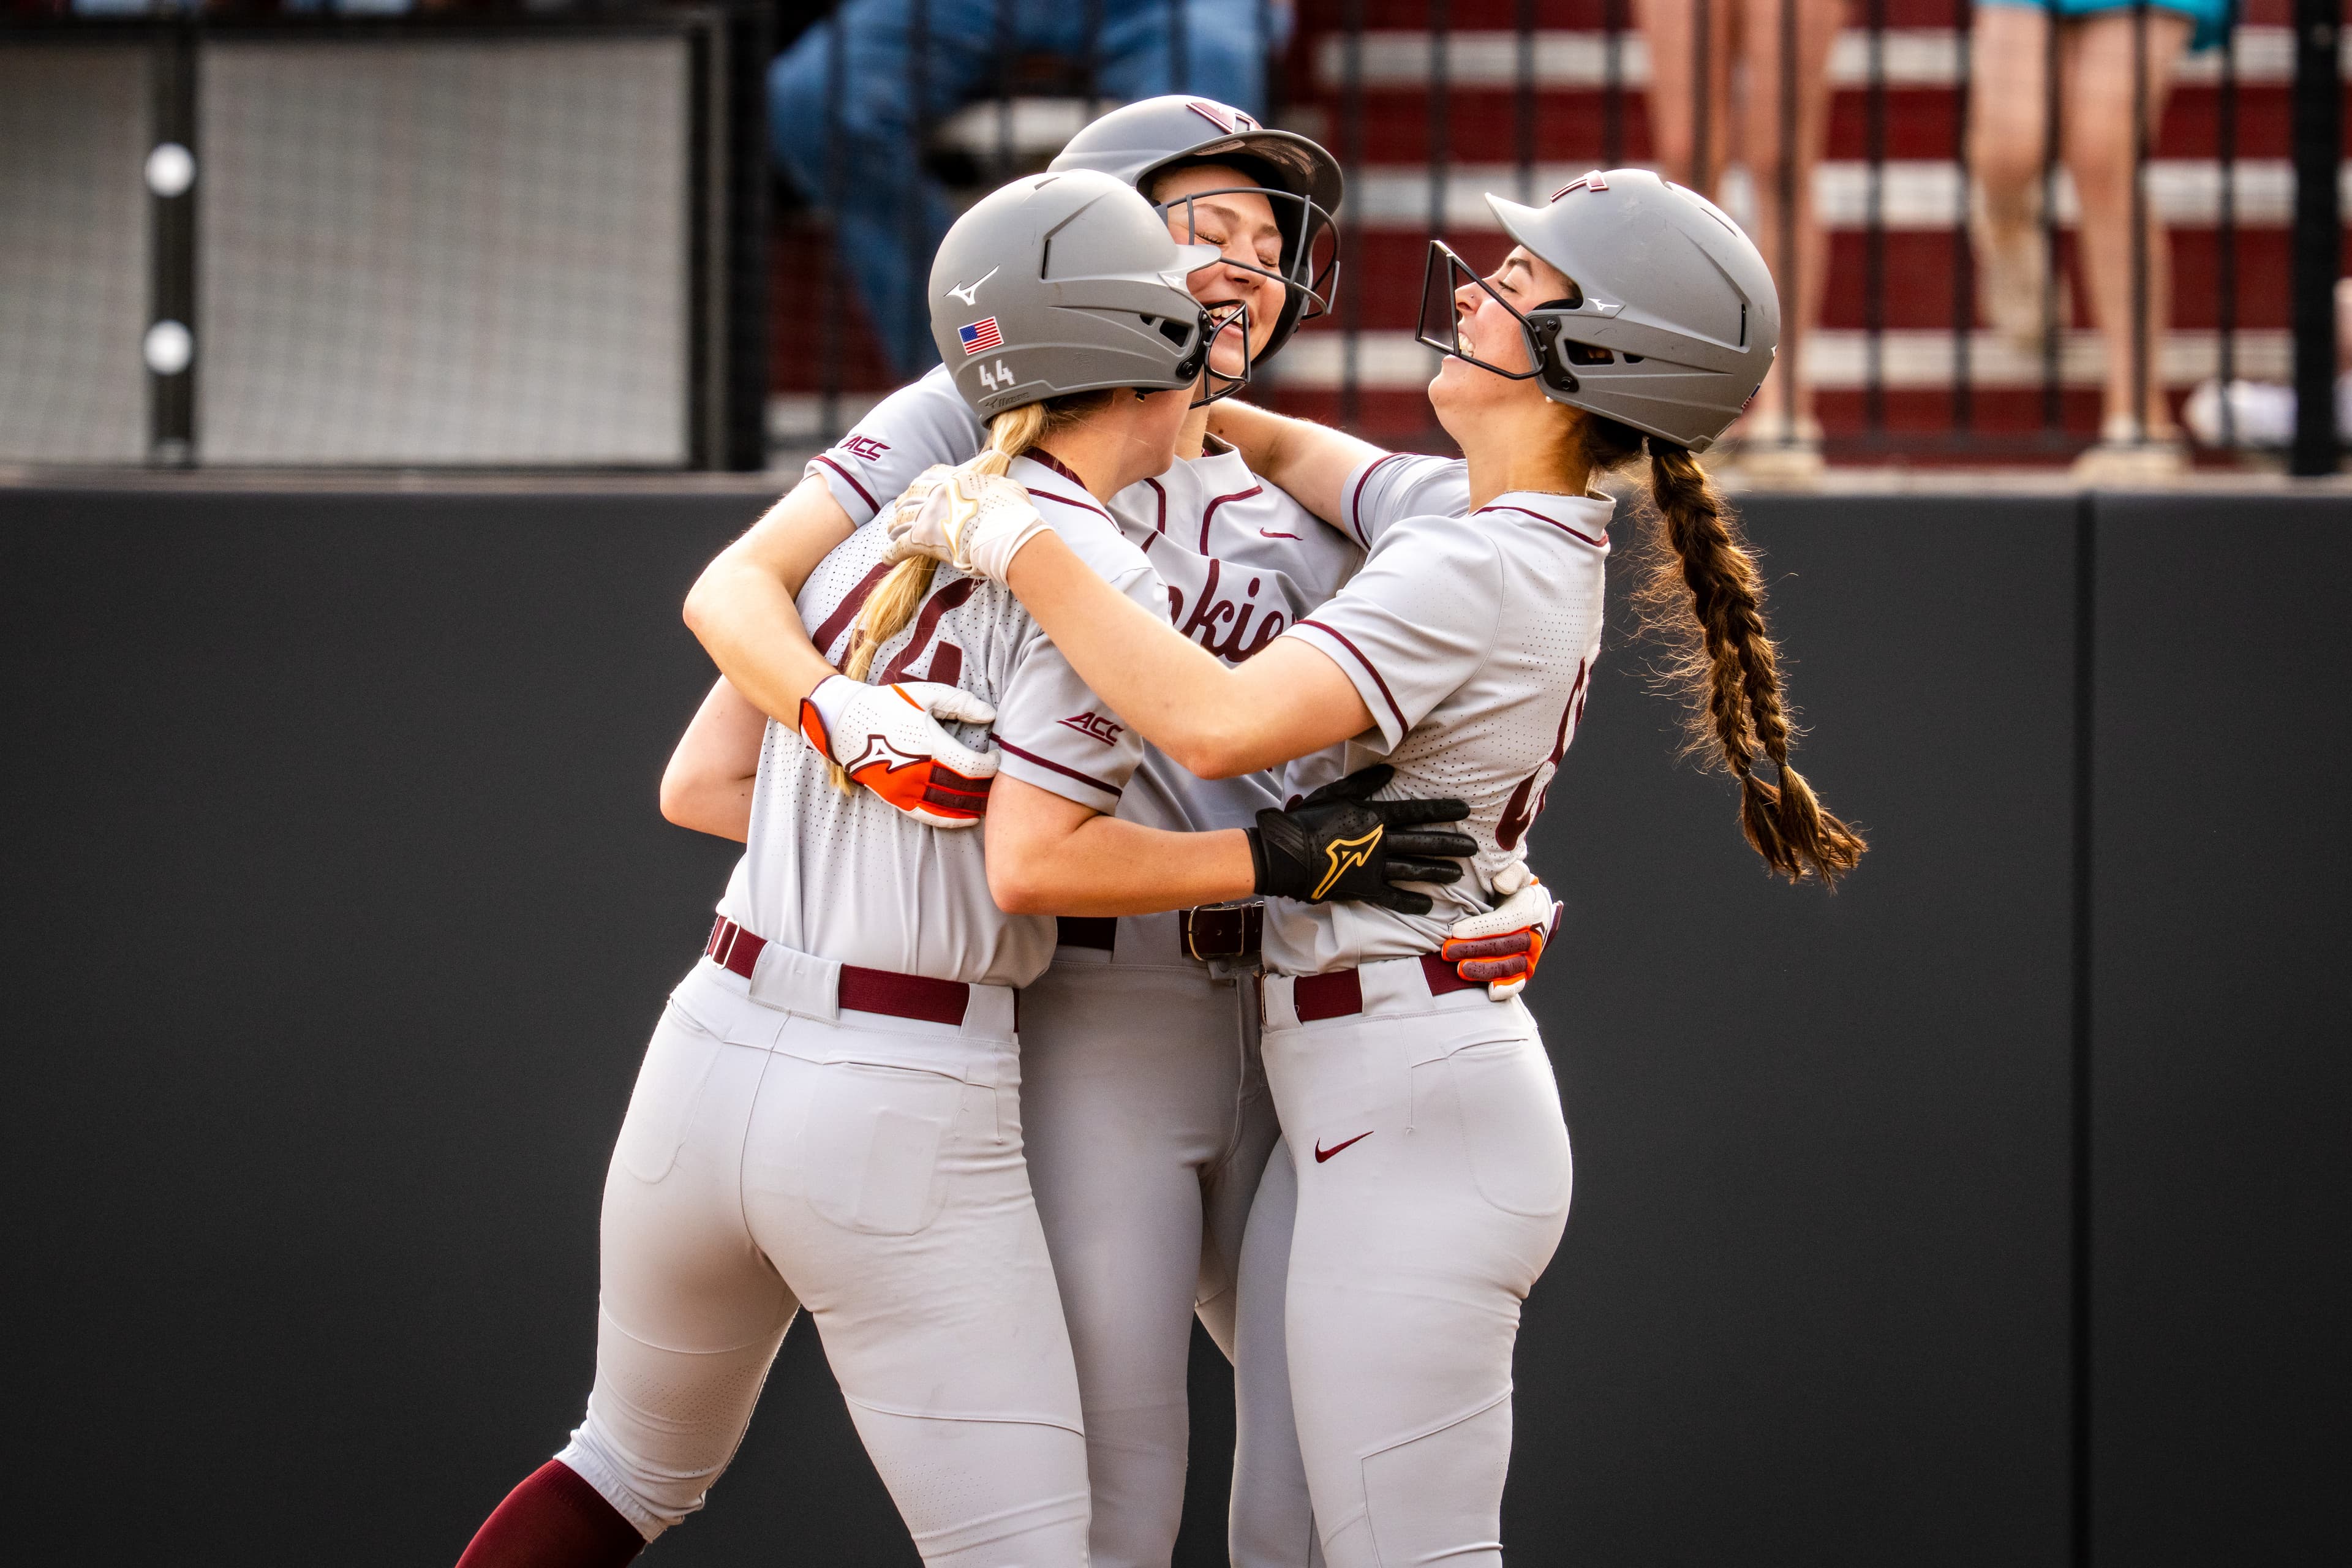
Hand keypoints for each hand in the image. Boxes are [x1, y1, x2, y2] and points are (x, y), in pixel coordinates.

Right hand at [797, 675, 997, 827]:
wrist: (845, 724)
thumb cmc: (888, 705)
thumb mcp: (925, 695)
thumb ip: (961, 704)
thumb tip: (991, 715)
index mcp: (929, 745)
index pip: (972, 767)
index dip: (991, 766)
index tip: (997, 757)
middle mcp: (919, 772)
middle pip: (964, 789)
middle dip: (985, 786)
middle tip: (998, 779)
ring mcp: (906, 789)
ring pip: (950, 806)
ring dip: (973, 805)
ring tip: (989, 799)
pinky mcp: (897, 799)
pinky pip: (930, 817)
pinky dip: (952, 820)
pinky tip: (968, 817)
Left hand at [885, 456, 1049, 584]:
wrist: (1005, 533)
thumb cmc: (1012, 512)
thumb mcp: (1007, 486)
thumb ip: (997, 483)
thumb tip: (999, 483)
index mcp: (956, 479)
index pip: (931, 475)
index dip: (922, 483)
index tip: (918, 489)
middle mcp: (937, 493)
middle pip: (911, 495)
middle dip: (903, 504)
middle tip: (900, 512)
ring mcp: (928, 515)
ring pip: (901, 519)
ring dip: (894, 526)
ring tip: (890, 532)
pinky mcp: (922, 539)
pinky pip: (900, 545)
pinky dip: (892, 552)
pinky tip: (886, 557)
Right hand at [1246, 763, 1476, 914]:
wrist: (1288, 853)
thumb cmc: (1308, 819)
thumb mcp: (1335, 792)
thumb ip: (1364, 783)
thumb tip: (1390, 770)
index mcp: (1375, 816)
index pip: (1416, 812)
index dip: (1442, 811)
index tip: (1464, 810)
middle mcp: (1381, 841)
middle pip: (1423, 842)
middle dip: (1450, 844)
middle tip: (1472, 848)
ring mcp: (1374, 866)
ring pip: (1414, 869)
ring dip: (1438, 871)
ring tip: (1458, 874)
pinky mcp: (1364, 888)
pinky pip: (1392, 897)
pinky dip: (1410, 902)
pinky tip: (1429, 905)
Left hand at [1441, 859, 1559, 1000]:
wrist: (1528, 906)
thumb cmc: (1514, 888)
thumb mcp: (1515, 874)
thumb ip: (1512, 874)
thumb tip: (1502, 883)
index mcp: (1530, 909)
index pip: (1506, 922)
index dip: (1481, 928)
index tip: (1456, 931)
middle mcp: (1534, 934)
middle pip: (1504, 946)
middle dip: (1474, 949)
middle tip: (1447, 951)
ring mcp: (1531, 955)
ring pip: (1509, 966)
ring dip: (1484, 970)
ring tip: (1460, 970)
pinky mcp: (1525, 969)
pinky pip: (1519, 982)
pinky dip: (1507, 988)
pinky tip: (1490, 992)